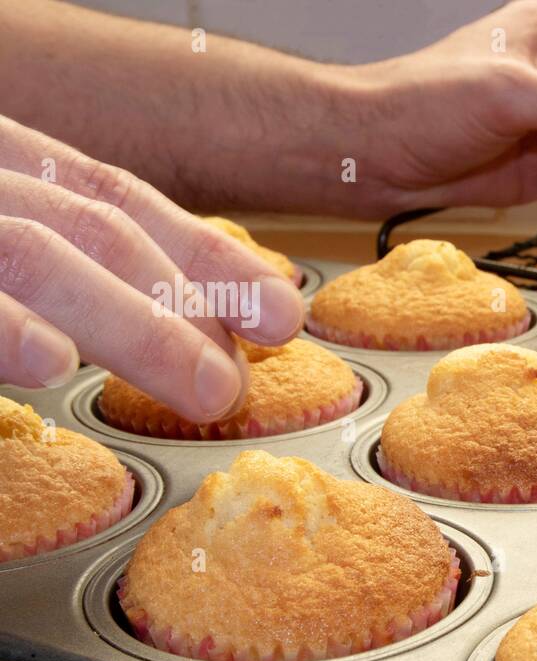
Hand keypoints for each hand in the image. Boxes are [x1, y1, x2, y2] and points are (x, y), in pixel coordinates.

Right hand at [0, 114, 303, 418]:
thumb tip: (175, 341)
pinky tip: (53, 361)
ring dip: (138, 329)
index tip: (280, 316)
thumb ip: (74, 278)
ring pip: (36, 255)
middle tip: (238, 384)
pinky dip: (6, 325)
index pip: (117, 199)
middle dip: (188, 306)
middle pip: (97, 228)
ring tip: (206, 389)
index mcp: (5, 166)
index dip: (208, 258)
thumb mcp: (10, 259)